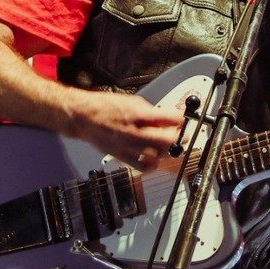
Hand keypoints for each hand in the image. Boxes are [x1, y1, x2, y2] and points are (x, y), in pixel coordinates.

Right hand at [63, 90, 184, 171]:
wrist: (84, 118)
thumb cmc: (105, 107)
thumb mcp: (132, 101)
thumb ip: (151, 111)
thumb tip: (169, 117)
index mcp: (138, 114)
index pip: (170, 118)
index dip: (182, 120)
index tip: (186, 120)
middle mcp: (135, 132)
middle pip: (168, 140)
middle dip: (181, 137)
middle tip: (185, 134)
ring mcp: (129, 147)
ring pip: (159, 155)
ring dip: (170, 150)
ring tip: (173, 145)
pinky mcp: (124, 157)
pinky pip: (145, 167)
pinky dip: (154, 164)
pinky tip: (156, 158)